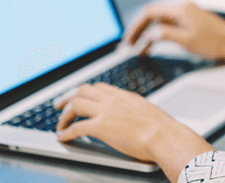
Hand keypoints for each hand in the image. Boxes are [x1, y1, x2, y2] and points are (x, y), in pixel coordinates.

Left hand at [54, 83, 213, 181]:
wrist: (164, 136)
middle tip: (59, 106)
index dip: (86, 93)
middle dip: (68, 97)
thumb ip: (137, 112)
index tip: (79, 98)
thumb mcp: (149, 112)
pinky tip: (63, 137)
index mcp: (124, 96)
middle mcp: (113, 99)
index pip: (99, 88)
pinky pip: (76, 127)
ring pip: (75, 104)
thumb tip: (137, 118)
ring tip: (60, 125)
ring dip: (64, 115)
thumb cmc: (163, 129)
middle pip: (83, 90)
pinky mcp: (101, 127)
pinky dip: (66, 132)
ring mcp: (106, 111)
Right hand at [126, 1, 224, 59]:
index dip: (136, 26)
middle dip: (139, 29)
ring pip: (160, 21)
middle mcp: (182, 7)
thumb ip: (166, 35)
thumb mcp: (187, 41)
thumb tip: (149, 33)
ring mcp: (186, 13)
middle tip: (129, 45)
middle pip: (153, 15)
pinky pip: (169, 24)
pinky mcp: (189, 20)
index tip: (129, 39)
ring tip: (139, 49)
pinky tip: (153, 45)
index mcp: (181, 9)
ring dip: (148, 33)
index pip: (150, 12)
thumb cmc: (215, 43)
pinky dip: (159, 34)